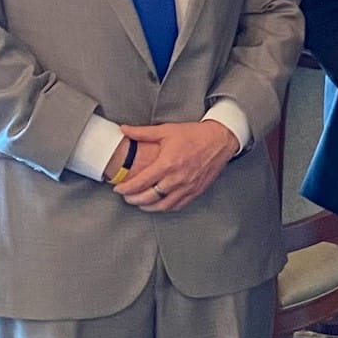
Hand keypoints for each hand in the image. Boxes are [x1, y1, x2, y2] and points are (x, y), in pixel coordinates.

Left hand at [116, 120, 238, 211]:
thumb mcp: (166, 130)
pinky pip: (177, 205)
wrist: (219, 140)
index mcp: (168, 163)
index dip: (126, 188)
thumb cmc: (194, 135)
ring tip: (139, 203)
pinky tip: (158, 204)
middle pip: (149, 197)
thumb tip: (123, 129)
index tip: (118, 188)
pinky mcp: (196, 191)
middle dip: (133, 199)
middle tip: (126, 196)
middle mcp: (177, 178)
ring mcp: (187, 187)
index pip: (141, 182)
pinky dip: (165, 207)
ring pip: (163, 205)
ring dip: (147, 206)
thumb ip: (142, 132)